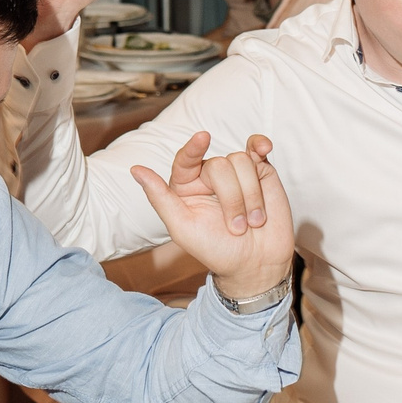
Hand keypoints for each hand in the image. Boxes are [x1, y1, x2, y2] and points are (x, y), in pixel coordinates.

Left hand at [130, 131, 293, 301]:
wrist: (255, 264)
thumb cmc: (216, 250)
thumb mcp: (183, 229)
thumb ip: (160, 198)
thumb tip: (135, 170)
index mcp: (185, 187)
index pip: (186, 160)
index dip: (193, 148)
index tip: (203, 137)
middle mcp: (209, 176)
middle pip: (220, 165)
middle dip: (232, 199)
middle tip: (237, 228)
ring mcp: (236, 172)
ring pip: (242, 162)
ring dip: (251, 197)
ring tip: (253, 221)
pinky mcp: (261, 172)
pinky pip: (258, 149)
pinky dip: (261, 145)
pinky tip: (265, 148)